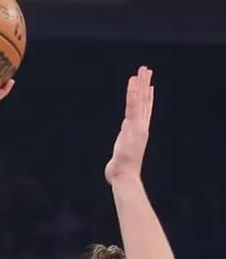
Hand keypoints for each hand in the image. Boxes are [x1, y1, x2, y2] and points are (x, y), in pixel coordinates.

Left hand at [105, 66, 153, 184]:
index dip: (147, 98)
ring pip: (140, 101)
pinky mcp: (132, 126)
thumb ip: (122, 148)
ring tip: (142, 70)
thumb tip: (120, 148)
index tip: (149, 86)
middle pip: (144, 102)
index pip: (144, 112)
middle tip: (147, 70)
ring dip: (141, 84)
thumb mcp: (121, 155)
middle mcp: (140, 127)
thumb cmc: (121, 171)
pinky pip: (132, 106)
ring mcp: (137, 126)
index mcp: (138, 133)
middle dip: (146, 85)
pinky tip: (133, 82)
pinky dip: (133, 93)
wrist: (125, 177)